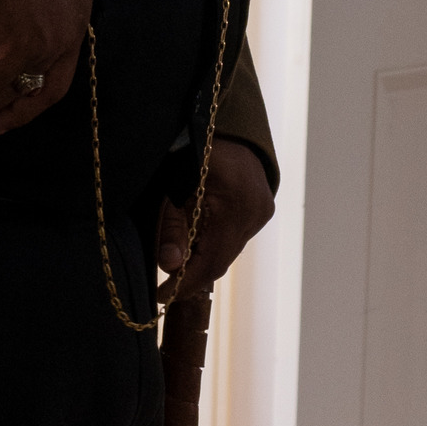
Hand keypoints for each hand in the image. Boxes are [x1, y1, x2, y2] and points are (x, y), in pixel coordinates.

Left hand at [156, 138, 274, 301]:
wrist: (226, 129)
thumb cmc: (194, 155)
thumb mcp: (174, 189)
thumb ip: (171, 229)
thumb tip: (170, 267)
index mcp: (233, 203)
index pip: (211, 261)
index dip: (186, 283)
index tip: (164, 296)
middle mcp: (254, 211)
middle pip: (222, 260)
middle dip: (193, 275)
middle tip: (168, 286)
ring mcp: (262, 211)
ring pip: (230, 251)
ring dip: (205, 261)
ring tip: (180, 266)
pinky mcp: (262, 210)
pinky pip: (237, 238)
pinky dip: (216, 246)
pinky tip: (198, 246)